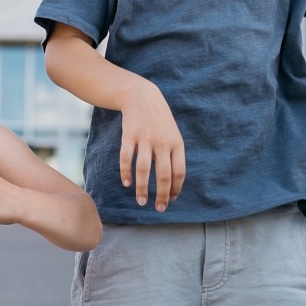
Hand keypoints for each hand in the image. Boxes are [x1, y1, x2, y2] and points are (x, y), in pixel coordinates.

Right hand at [116, 76, 184, 210]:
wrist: (142, 97)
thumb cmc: (159, 121)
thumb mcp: (173, 135)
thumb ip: (173, 155)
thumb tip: (172, 183)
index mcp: (177, 143)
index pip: (179, 172)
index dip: (175, 189)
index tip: (171, 200)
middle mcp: (162, 142)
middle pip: (163, 174)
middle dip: (161, 195)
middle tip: (158, 208)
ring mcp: (145, 138)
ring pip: (143, 169)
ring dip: (142, 188)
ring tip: (141, 201)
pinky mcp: (129, 135)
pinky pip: (127, 158)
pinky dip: (126, 173)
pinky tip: (126, 183)